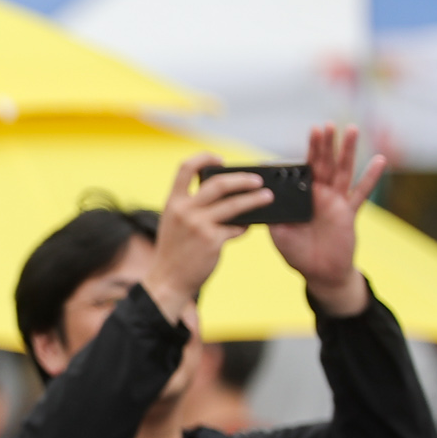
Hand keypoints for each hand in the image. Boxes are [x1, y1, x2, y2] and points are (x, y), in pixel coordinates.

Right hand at [143, 156, 259, 322]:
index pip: (185, 168)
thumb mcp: (173, 223)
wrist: (168, 280)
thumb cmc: (174, 252)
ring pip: (235, 204)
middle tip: (258, 180)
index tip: (221, 159)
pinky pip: (237, 228)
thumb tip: (223, 195)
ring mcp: (198, 225)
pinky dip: (245, 226)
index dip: (204, 157)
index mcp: (173, 202)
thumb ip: (190, 207)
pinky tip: (247, 227)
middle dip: (243, 179)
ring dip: (255, 199)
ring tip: (268, 197)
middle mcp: (184, 210)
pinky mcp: (212, 241)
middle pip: (219, 183)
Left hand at [269, 123, 380, 317]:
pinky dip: (370, 178)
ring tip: (350, 129)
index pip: (303, 169)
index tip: (306, 133)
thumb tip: (262, 197)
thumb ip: (275, 213)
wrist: (319, 272)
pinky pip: (361, 193)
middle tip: (324, 125)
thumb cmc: (297, 251)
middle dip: (323, 144)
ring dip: (346, 151)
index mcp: (301, 197)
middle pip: (323, 164)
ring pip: (342, 172)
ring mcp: (335, 202)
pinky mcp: (348, 213)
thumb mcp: (278, 231)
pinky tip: (380, 160)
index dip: (306, 152)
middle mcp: (319, 195)